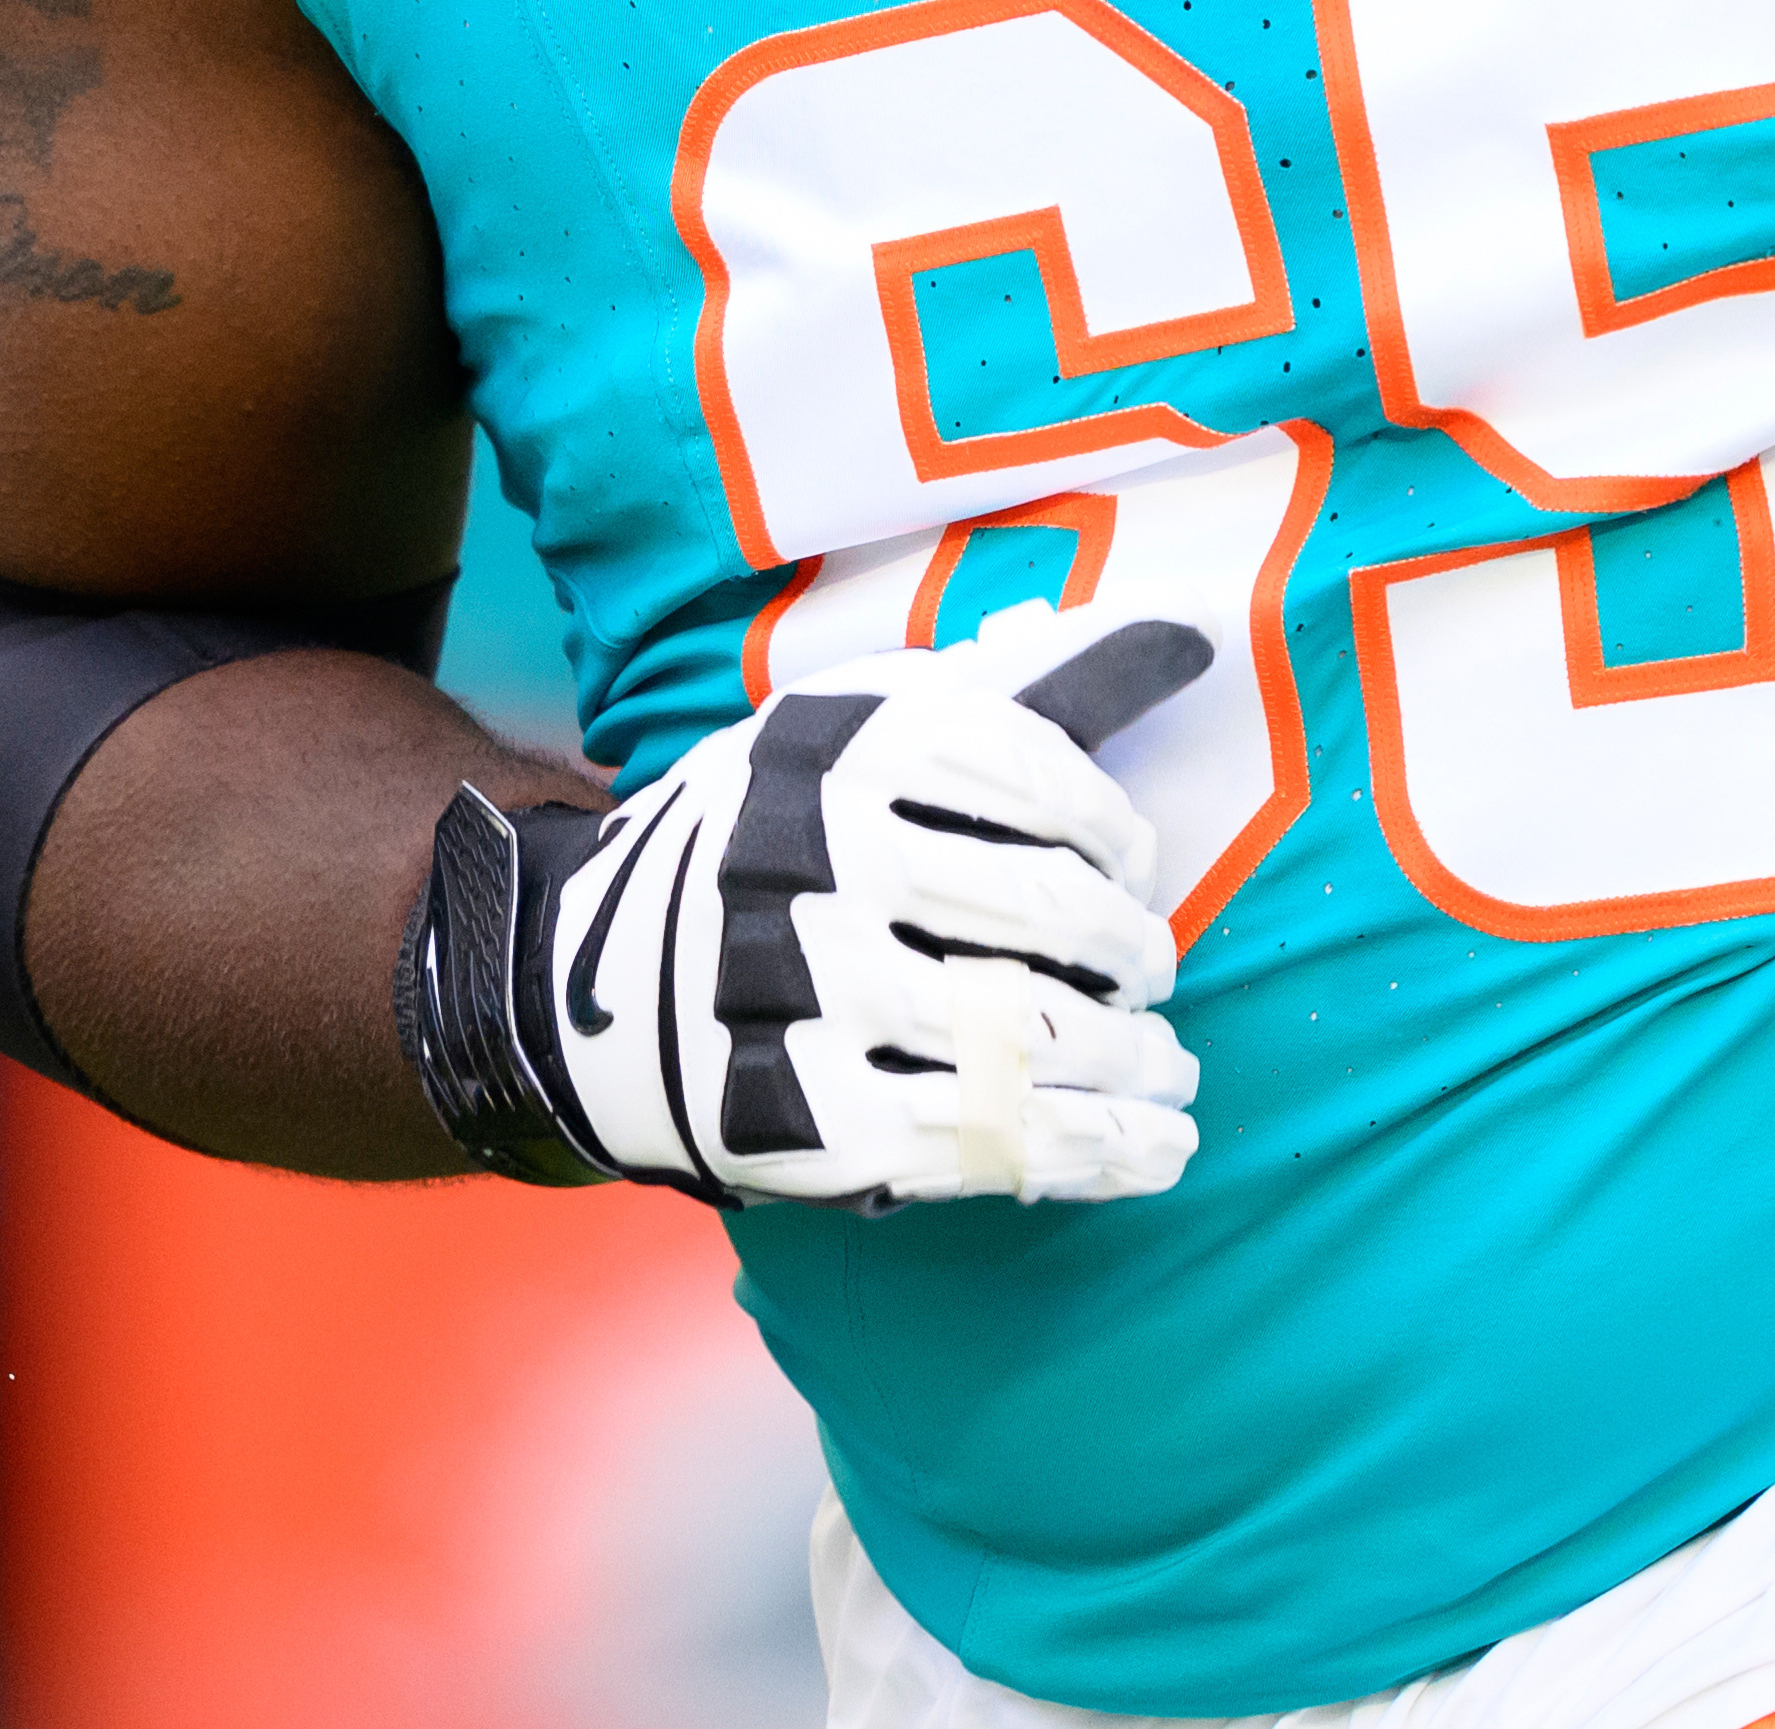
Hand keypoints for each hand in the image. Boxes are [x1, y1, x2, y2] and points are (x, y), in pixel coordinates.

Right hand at [515, 599, 1212, 1208]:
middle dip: (1133, 950)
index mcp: (840, 750)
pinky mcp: (812, 1120)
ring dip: (1134, 1063)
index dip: (1116, 836)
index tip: (1133, 868)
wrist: (585, 985)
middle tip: (1154, 973)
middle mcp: (819, 862)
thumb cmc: (774, 846)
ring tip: (1170, 1071)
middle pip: (1042, 911)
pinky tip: (1151, 1148)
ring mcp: (810, 997)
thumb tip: (1189, 624)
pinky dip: (1098, 1150)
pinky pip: (991, 1138)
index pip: (1036, 780)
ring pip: (1029, 1035)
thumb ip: (1021, 690)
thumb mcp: (861, 735)